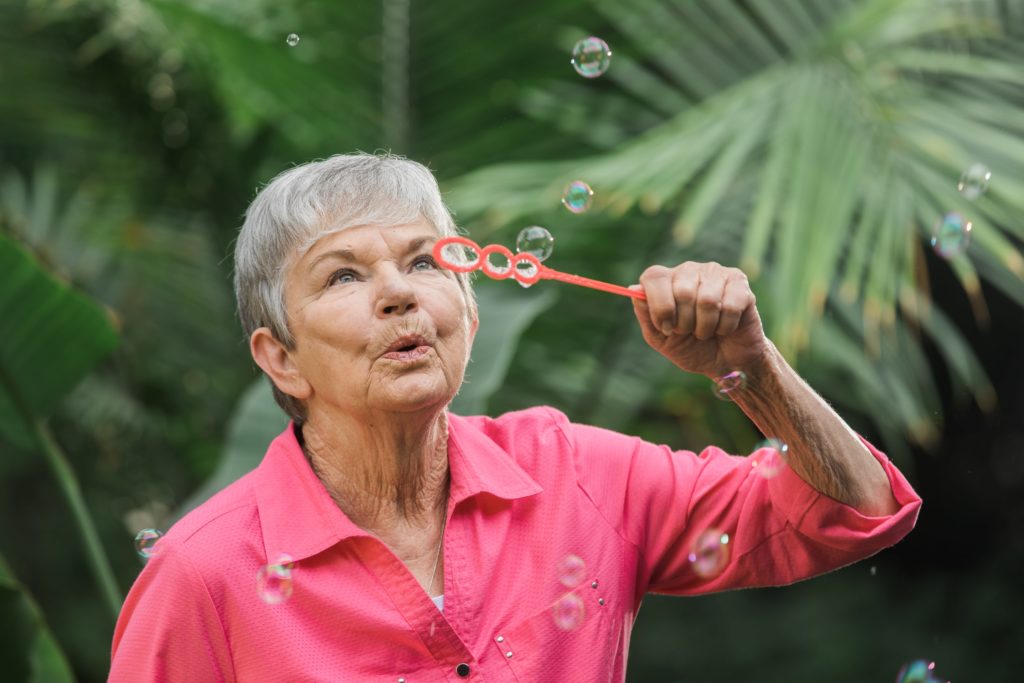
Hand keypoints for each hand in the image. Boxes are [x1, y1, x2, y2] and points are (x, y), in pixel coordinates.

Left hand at [630, 261, 769, 377]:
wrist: (726, 362)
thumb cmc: (691, 348)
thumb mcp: (660, 338)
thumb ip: (646, 315)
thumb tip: (634, 290)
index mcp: (666, 281)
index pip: (654, 277)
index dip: (659, 306)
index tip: (666, 328)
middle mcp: (689, 271)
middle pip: (682, 291)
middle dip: (685, 323)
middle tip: (690, 332)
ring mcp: (716, 274)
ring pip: (707, 300)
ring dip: (706, 327)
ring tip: (707, 332)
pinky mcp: (740, 284)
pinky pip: (730, 306)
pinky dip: (725, 326)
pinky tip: (726, 328)